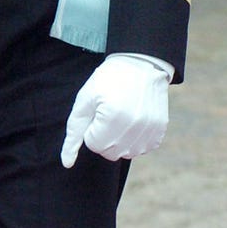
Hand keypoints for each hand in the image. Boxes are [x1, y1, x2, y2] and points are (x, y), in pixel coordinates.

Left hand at [61, 53, 170, 167]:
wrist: (140, 64)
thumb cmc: (107, 81)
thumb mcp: (84, 101)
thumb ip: (74, 134)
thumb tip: (66, 163)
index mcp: (112, 117)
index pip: (93, 145)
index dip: (91, 129)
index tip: (98, 112)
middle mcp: (134, 126)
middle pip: (109, 153)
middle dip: (104, 137)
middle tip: (108, 114)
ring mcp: (150, 129)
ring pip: (126, 153)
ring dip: (119, 140)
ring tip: (122, 116)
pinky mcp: (160, 130)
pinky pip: (142, 149)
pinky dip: (135, 140)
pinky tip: (134, 121)